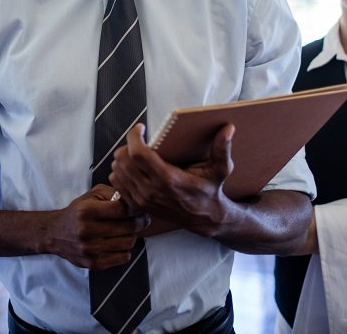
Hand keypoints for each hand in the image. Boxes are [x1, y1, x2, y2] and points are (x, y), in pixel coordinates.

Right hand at [48, 185, 149, 269]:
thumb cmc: (78, 212)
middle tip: (141, 220)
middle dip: (138, 222)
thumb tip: (134, 202)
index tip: (139, 210)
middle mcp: (86, 231)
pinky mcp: (93, 263)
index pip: (122, 210)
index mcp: (86, 211)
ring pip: (128, 243)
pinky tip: (118, 243)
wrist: (55, 234)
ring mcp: (89, 249)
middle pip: (127, 228)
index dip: (135, 209)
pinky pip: (123, 258)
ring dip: (131, 236)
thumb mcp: (91, 195)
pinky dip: (125, 250)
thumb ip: (113, 194)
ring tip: (126, 231)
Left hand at [110, 123, 235, 236]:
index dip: (134, 136)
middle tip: (138, 140)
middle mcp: (152, 190)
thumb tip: (228, 128)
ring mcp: (143, 200)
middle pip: (124, 160)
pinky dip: (120, 173)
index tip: (140, 127)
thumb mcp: (220, 169)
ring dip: (122, 159)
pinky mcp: (138, 205)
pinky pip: (117, 184)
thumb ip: (222, 148)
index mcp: (168, 179)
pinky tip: (131, 167)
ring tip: (134, 152)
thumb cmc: (211, 190)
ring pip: (118, 171)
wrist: (205, 218)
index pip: (138, 153)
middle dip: (127, 145)